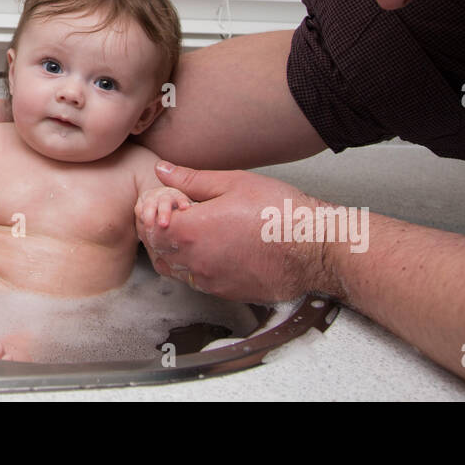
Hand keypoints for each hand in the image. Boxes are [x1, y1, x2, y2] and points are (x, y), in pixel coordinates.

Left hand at [140, 161, 338, 303]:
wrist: (314, 248)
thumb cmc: (279, 212)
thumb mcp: (233, 183)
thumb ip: (191, 179)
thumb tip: (162, 171)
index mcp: (190, 231)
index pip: (149, 225)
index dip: (157, 210)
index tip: (174, 202)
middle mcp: (194, 261)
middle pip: (157, 249)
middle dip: (161, 231)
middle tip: (182, 214)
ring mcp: (209, 281)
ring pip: (173, 269)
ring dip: (175, 251)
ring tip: (197, 232)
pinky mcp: (225, 293)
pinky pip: (196, 282)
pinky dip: (195, 266)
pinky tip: (214, 249)